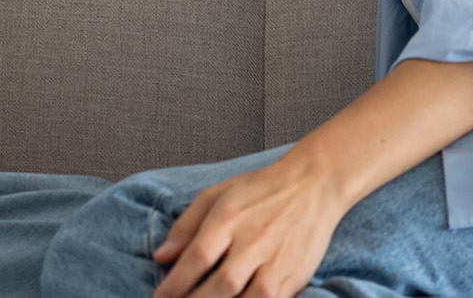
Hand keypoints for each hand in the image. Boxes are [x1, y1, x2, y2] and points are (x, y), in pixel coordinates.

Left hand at [152, 153, 350, 297]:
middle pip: (220, 285)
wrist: (313, 185)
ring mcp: (275, 261)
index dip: (175, 283)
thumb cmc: (261, 190)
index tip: (160, 297)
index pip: (197, 257)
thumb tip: (160, 256)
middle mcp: (252, 241)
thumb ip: (186, 225)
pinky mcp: (294, 276)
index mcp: (229, 218)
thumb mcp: (217, 195)